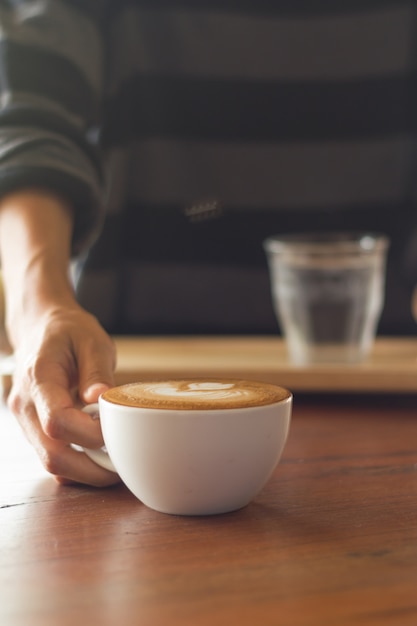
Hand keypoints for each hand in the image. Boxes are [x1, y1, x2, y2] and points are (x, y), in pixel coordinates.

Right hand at [7, 304, 119, 485]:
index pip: (57, 421)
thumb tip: (101, 399)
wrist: (41, 328)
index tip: (117, 431)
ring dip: (86, 470)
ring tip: (116, 460)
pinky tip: (101, 456)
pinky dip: (77, 465)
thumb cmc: (68, 332)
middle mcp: (26, 404)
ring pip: (51, 462)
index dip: (90, 435)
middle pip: (52, 454)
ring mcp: (26, 420)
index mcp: (39, 377)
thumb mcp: (91, 340)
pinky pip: (52, 456)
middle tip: (124, 464)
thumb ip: (96, 370)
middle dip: (92, 467)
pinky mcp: (33, 429)